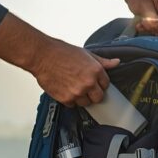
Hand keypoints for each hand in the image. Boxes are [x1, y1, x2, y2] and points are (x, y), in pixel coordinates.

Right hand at [0, 13, 119, 106]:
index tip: (94, 81)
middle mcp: (88, 83)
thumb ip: (102, 61)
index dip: (99, 83)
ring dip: (81, 98)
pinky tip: (65, 89)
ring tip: (73, 87)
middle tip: (85, 87)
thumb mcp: (85, 53)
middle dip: (93, 93)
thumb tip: (116, 62)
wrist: (42, 56)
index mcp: (95, 70)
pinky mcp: (66, 99)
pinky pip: (73, 105)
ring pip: (86, 103)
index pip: (106, 84)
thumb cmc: (61, 52)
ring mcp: (77, 92)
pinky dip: (70, 100)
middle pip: (98, 97)